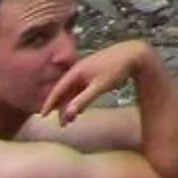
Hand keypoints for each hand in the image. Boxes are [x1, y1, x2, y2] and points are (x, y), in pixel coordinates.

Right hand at [38, 39, 152, 125]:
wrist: (135, 53)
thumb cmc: (117, 69)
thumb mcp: (99, 87)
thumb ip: (82, 100)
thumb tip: (67, 113)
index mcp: (76, 71)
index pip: (58, 89)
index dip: (49, 103)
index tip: (42, 115)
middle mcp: (79, 70)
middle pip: (65, 91)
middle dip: (61, 108)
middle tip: (62, 124)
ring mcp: (87, 70)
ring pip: (74, 90)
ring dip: (71, 104)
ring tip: (71, 121)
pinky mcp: (95, 72)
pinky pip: (82, 87)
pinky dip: (79, 98)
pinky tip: (81, 110)